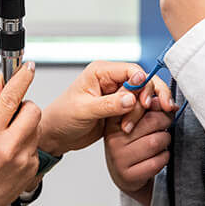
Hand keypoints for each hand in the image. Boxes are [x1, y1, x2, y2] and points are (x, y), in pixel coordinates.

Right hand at [0, 63, 41, 205]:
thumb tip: (0, 82)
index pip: (10, 98)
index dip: (21, 79)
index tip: (28, 67)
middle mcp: (8, 147)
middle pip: (32, 111)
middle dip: (25, 107)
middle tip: (12, 114)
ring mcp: (22, 160)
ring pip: (36, 128)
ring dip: (25, 126)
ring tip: (7, 138)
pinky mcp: (32, 169)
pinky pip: (35, 145)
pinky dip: (26, 144)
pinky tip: (10, 155)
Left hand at [39, 61, 175, 155]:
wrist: (56, 135)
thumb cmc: (62, 117)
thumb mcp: (84, 111)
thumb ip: (109, 104)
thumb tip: (131, 98)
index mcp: (101, 71)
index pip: (133, 70)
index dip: (144, 85)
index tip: (146, 102)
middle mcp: (111, 79)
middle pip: (143, 82)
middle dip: (148, 99)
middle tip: (145, 115)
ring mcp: (117, 94)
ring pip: (144, 97)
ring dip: (143, 113)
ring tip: (128, 128)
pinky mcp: (121, 108)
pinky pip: (140, 109)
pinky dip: (142, 118)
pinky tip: (137, 127)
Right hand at [103, 109, 172, 205]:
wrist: (126, 175)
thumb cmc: (134, 143)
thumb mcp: (138, 120)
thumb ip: (150, 106)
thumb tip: (165, 101)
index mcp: (113, 119)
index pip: (137, 103)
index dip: (155, 102)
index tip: (161, 104)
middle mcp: (112, 138)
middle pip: (151, 120)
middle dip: (166, 120)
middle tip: (166, 122)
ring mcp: (119, 157)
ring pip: (156, 141)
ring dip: (166, 140)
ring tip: (161, 141)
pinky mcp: (129, 175)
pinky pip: (157, 161)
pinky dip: (164, 157)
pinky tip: (158, 156)